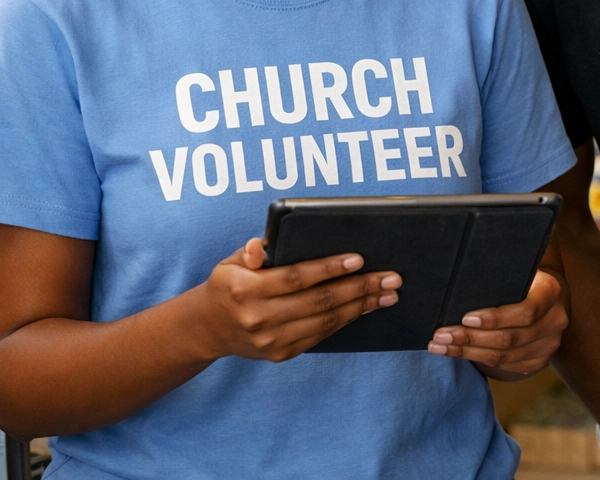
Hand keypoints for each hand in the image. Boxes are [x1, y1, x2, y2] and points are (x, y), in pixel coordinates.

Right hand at [189, 237, 400, 360]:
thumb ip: (248, 252)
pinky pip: (321, 335)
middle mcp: (258, 318)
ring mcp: (270, 340)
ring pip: (325, 321)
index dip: (328, 269)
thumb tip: (260, 246)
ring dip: (361, 306)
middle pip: (318, 301)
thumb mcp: (229, 263)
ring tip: (388, 294)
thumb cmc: (228, 285)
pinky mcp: (281, 354)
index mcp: (245, 290)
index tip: (358, 260)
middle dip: (359, 288)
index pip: (295, 278)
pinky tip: (366, 308)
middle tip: (390, 278)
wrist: (209, 329)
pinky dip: (346, 320)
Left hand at [428, 268, 567, 375]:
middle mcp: (555, 321)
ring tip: (440, 346)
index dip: (495, 318)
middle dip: (471, 338)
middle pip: (510, 338)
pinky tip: (456, 352)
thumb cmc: (521, 278)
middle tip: (441, 335)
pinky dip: (477, 359)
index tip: (465, 318)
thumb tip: (461, 277)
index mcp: (551, 292)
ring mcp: (549, 344)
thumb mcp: (517, 270)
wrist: (545, 297)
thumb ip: (499, 275)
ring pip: (504, 356)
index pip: (526, 311)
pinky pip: (505, 365)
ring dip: (468, 352)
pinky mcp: (539, 361)